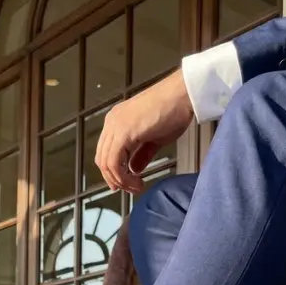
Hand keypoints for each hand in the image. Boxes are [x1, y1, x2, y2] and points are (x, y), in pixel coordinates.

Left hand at [95, 69, 193, 194]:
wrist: (183, 94)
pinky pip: (114, 163)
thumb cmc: (174, 110)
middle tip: (131, 189)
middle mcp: (112, 122)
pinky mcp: (123, 133)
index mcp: (117, 120)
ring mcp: (115, 126)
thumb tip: (133, 170)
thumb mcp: (154, 138)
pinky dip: (123, 177)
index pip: (106, 152)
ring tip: (136, 187)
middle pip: (102, 159)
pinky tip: (137, 181)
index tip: (126, 184)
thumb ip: (141, 154)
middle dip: (115, 179)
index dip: (113, 172)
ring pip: (106, 164)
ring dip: (120, 181)